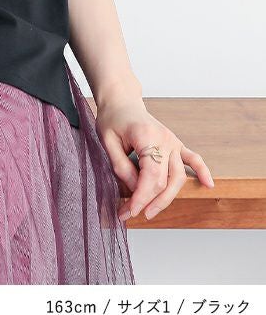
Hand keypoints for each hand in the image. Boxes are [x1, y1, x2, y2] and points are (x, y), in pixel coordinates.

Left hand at [95, 98, 214, 221]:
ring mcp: (173, 141)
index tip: (129, 211)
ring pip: (178, 177)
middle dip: (150, 202)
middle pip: (165, 180)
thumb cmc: (112, 118)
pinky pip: (193, 159)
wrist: (121, 100)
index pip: (150, 176)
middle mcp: (164, 140)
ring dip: (167, 198)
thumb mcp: (107, 141)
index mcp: (147, 137)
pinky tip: (208, 185)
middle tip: (133, 214)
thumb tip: (136, 189)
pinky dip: (202, 171)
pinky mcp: (176, 143)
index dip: (141, 198)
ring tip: (151, 212)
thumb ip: (121, 166)